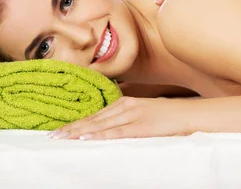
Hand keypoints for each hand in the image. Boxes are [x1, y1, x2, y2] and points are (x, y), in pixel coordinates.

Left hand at [46, 96, 189, 139]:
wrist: (189, 114)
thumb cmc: (168, 115)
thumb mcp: (144, 112)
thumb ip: (127, 116)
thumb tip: (111, 125)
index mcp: (126, 102)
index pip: (95, 115)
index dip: (76, 122)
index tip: (59, 130)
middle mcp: (126, 106)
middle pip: (93, 119)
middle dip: (71, 128)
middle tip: (51, 136)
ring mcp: (132, 116)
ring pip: (100, 125)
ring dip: (79, 132)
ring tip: (62, 138)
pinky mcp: (140, 126)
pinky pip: (115, 132)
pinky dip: (99, 135)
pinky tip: (86, 138)